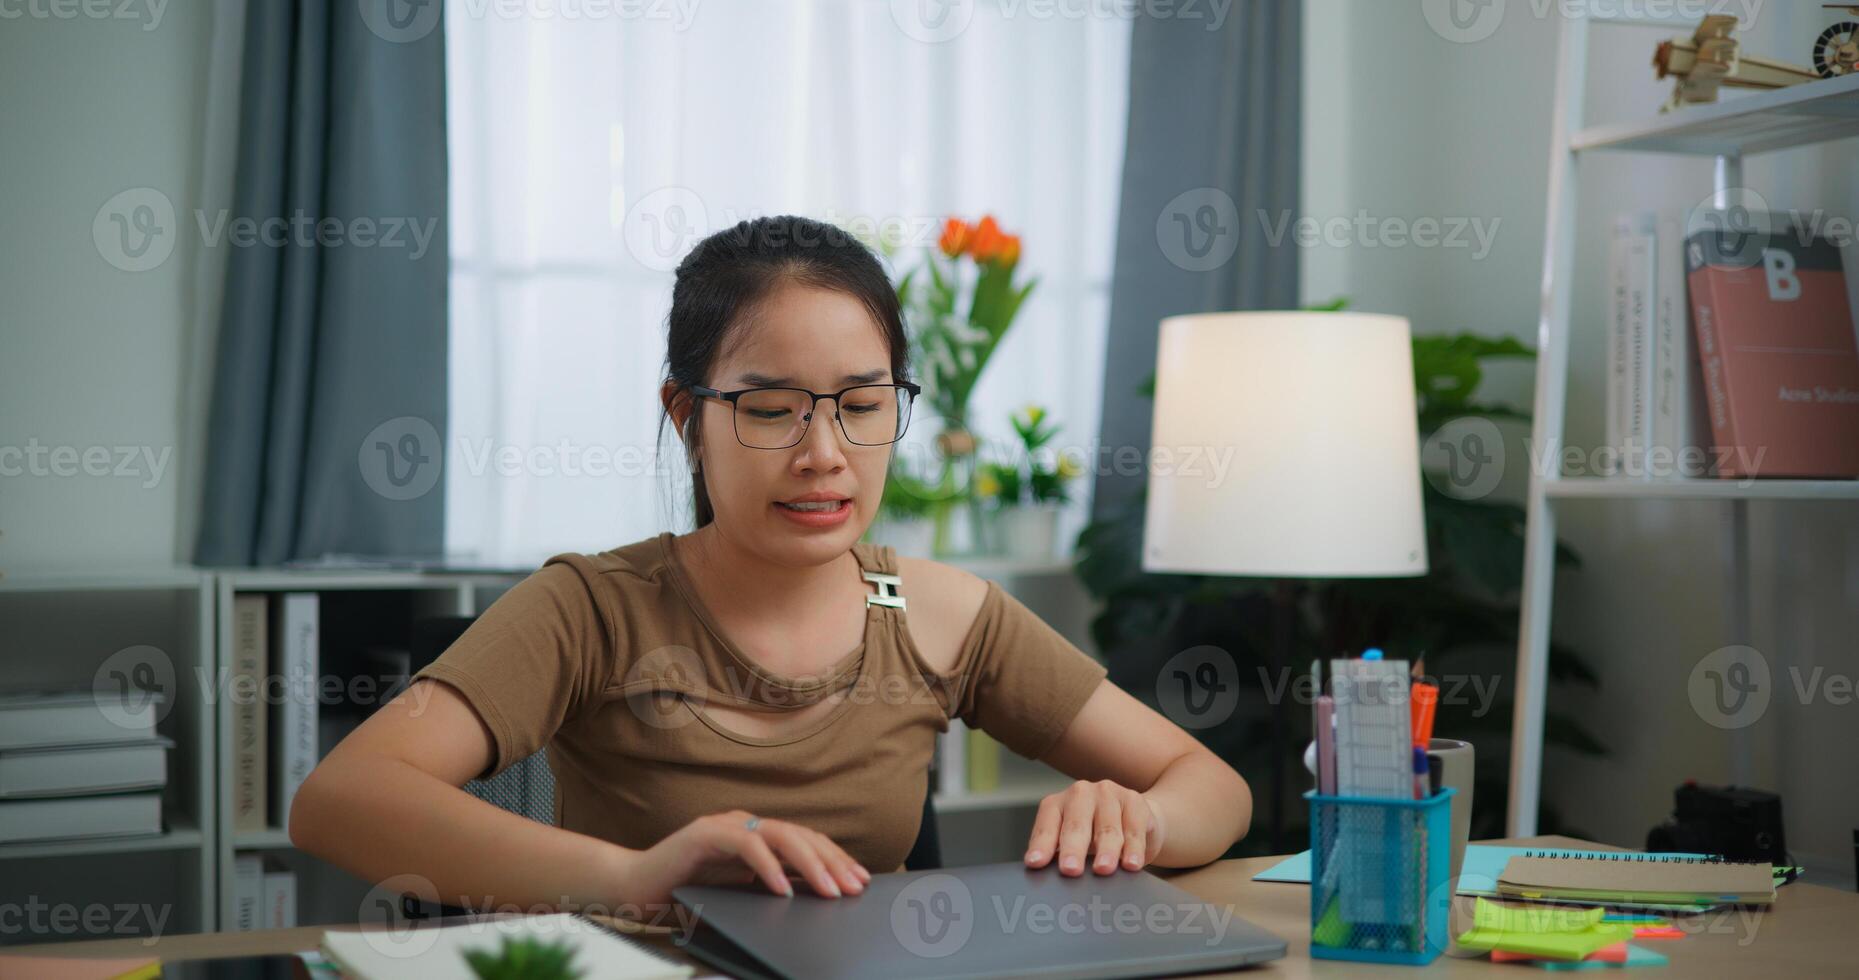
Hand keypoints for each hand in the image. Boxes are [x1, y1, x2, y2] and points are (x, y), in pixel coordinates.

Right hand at [619, 809, 870, 907]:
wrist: (632, 890)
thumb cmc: (683, 895)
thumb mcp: (738, 896)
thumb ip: (768, 892)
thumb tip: (810, 902)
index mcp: (756, 838)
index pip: (805, 842)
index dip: (835, 859)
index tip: (859, 880)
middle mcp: (745, 826)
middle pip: (800, 836)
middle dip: (832, 862)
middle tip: (854, 887)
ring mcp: (726, 826)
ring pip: (780, 835)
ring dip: (809, 863)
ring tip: (829, 889)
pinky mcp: (705, 834)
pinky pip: (746, 845)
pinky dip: (767, 866)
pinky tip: (782, 889)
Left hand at [1024, 779, 1163, 876]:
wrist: (1137, 818)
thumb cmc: (1095, 835)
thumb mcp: (1073, 843)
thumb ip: (1058, 855)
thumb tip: (1046, 878)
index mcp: (1057, 804)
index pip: (1047, 826)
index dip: (1041, 845)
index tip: (1035, 863)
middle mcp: (1080, 793)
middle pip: (1076, 824)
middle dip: (1073, 848)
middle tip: (1070, 869)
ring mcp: (1108, 794)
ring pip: (1107, 828)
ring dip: (1106, 851)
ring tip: (1103, 869)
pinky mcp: (1134, 801)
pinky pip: (1134, 829)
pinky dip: (1133, 850)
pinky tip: (1132, 864)